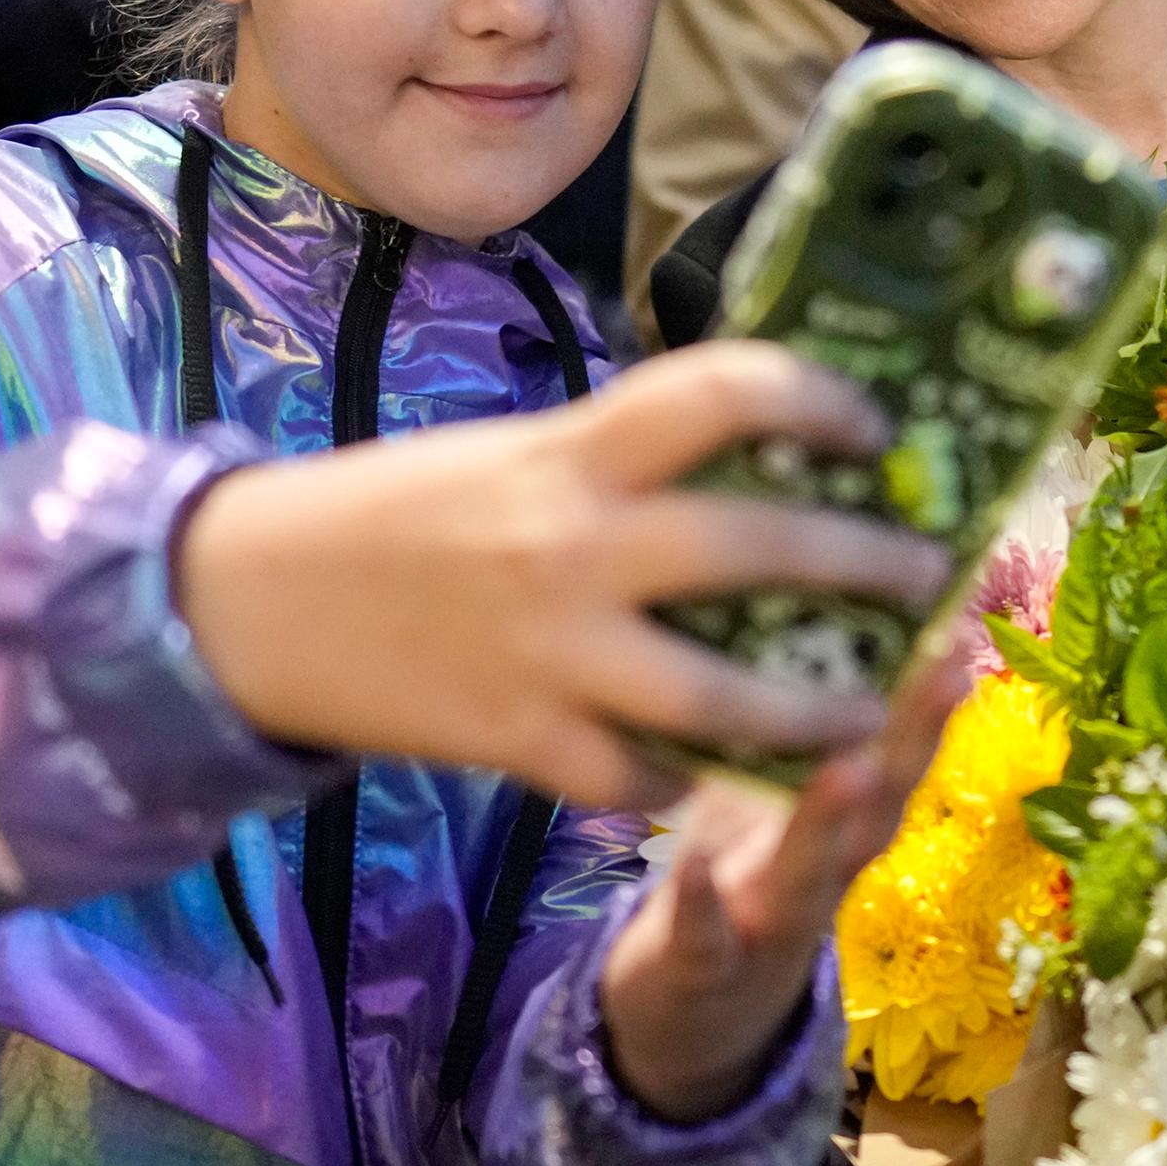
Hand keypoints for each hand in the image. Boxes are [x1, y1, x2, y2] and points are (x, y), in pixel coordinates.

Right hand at [175, 339, 952, 806]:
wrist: (241, 600)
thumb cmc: (388, 512)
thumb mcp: (510, 453)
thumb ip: (617, 459)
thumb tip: (747, 452)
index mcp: (572, 448)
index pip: (726, 390)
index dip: (819, 400)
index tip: (872, 430)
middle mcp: (573, 543)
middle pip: (758, 546)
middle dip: (865, 564)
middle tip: (924, 572)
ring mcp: (551, 651)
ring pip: (722, 692)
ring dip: (815, 709)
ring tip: (868, 710)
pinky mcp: (519, 740)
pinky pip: (636, 773)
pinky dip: (679, 775)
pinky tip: (707, 772)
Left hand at [598, 651, 971, 1120]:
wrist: (691, 1024)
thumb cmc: (739, 884)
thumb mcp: (777, 812)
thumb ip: (801, 740)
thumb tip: (821, 630)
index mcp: (840, 826)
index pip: (896, 754)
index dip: (932, 697)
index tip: (963, 624)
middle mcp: (821, 872)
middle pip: (878, 803)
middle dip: (914, 737)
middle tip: (951, 665)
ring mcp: (766, 922)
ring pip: (807, 871)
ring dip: (831, 822)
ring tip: (853, 765)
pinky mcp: (701, 966)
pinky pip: (702, 936)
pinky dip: (701, 903)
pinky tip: (693, 866)